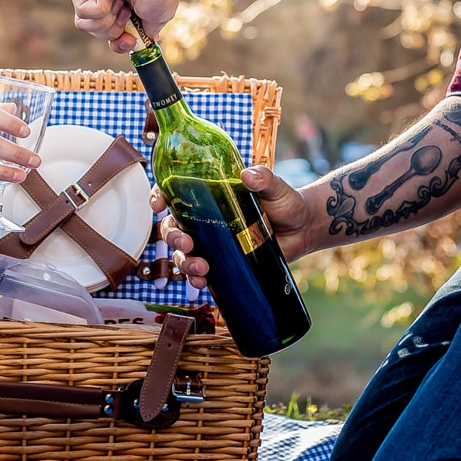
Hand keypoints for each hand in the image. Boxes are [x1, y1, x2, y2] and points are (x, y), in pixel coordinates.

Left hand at [71, 0, 183, 52]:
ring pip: (85, 25)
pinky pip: (83, 11)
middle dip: (114, 29)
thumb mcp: (156, 17)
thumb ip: (144, 32)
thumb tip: (137, 43)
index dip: (118, 42)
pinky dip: (102, 6)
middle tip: (128, 12)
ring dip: (107, 19)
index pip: (107, 31)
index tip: (130, 41)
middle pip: (95, 31)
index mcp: (120, 0)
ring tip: (121, 1)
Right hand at [156, 165, 320, 290]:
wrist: (303, 229)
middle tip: (187, 243)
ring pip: (182, 254)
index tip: (158, 204)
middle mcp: (204, 219)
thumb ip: (264, 179)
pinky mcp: (223, 263)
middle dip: (172, 237)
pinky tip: (203, 284)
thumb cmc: (286, 202)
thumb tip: (248, 176)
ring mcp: (212, 243)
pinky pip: (200, 274)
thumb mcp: (275, 188)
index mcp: (208, 195)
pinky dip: (196, 280)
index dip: (158, 197)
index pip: (173, 193)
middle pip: (172, 227)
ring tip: (202, 269)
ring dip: (184, 263)